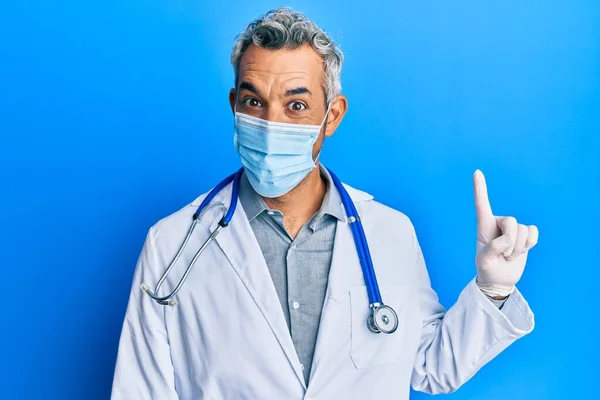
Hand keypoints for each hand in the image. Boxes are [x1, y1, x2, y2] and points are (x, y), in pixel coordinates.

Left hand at [473, 170, 538, 297]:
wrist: (500, 279)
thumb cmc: (487, 269)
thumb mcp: (484, 262)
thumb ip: (492, 249)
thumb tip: (506, 240)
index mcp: (483, 226)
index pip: (482, 205)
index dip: (480, 189)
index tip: (476, 172)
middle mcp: (498, 223)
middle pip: (511, 222)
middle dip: (510, 242)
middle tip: (503, 255)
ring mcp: (512, 229)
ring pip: (523, 229)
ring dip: (519, 247)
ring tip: (509, 256)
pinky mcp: (525, 234)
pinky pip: (533, 232)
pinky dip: (530, 244)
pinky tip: (522, 250)